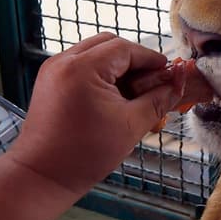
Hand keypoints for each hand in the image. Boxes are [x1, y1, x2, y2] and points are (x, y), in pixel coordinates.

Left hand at [9, 34, 211, 195]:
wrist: (42, 174)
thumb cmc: (85, 154)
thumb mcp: (131, 125)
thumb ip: (158, 99)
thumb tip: (178, 82)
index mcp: (83, 68)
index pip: (125, 48)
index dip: (150, 59)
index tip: (168, 73)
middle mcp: (64, 61)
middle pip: (108, 44)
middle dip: (133, 60)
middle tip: (152, 82)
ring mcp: (53, 69)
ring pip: (93, 53)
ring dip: (116, 66)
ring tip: (133, 93)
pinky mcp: (49, 81)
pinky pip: (79, 65)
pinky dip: (99, 74)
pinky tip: (112, 98)